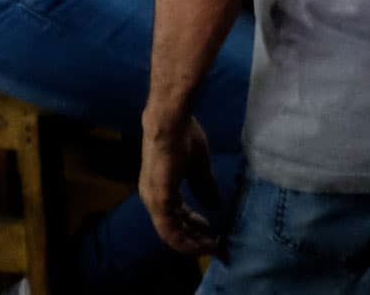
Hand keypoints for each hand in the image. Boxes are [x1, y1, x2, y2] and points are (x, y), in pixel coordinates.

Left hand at [140, 114, 223, 254]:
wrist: (171, 123)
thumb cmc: (184, 137)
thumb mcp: (198, 166)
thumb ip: (205, 186)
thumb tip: (215, 204)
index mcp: (161, 190)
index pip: (177, 216)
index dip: (195, 226)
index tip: (213, 232)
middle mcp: (153, 199)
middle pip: (174, 229)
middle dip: (195, 239)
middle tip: (216, 245)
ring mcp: (154, 201)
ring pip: (171, 233)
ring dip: (191, 243)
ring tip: (211, 247)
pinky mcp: (159, 200)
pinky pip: (169, 229)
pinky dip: (184, 239)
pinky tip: (200, 243)